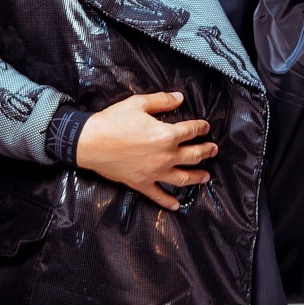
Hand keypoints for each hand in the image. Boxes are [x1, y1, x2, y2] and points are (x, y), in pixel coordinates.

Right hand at [76, 91, 217, 210]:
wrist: (90, 142)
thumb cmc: (113, 121)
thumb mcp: (138, 103)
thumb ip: (162, 101)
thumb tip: (179, 98)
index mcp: (167, 135)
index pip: (190, 131)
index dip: (200, 128)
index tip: (205, 127)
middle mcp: (165, 156)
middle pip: (193, 155)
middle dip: (206, 151)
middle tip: (213, 149)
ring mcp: (155, 172)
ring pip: (183, 178)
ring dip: (197, 177)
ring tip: (206, 176)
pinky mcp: (142, 183)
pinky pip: (158, 195)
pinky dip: (168, 201)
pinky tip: (176, 205)